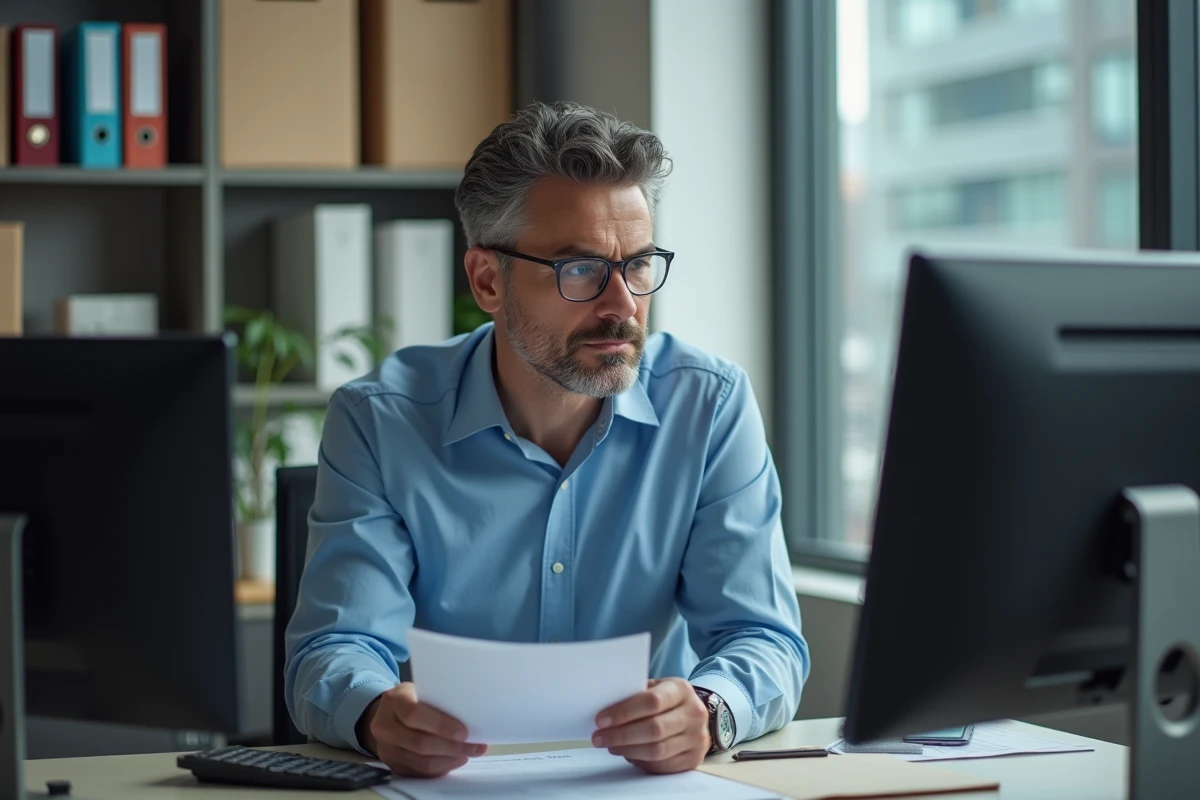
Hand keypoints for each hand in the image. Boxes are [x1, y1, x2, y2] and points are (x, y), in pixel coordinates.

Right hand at [357, 683, 486, 776]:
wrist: (388, 713)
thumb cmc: (413, 698)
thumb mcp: (422, 689)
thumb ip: (439, 699)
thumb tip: (470, 716)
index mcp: (393, 700)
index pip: (414, 714)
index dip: (440, 725)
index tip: (463, 732)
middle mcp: (384, 726)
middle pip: (420, 743)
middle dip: (452, 747)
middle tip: (474, 746)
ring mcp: (386, 749)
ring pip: (422, 762)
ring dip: (450, 760)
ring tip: (468, 753)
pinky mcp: (393, 765)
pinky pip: (420, 773)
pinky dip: (441, 768)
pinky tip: (455, 760)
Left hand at [591, 678, 710, 773]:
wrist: (694, 715)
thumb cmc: (667, 700)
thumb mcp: (656, 688)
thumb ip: (635, 695)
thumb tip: (605, 710)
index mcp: (682, 690)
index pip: (652, 701)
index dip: (624, 712)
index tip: (601, 720)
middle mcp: (694, 714)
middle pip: (654, 729)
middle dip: (621, 735)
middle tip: (599, 737)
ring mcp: (697, 738)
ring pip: (657, 751)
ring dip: (628, 750)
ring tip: (611, 745)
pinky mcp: (693, 759)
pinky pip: (662, 765)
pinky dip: (641, 761)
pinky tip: (628, 754)